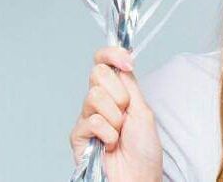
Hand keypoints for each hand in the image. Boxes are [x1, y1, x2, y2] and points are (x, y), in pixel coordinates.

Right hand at [69, 46, 161, 181]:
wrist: (138, 178)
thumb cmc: (144, 151)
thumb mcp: (143, 110)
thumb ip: (129, 85)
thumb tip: (120, 60)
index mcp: (115, 92)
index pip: (104, 61)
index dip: (112, 54)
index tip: (127, 61)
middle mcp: (99, 102)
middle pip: (97, 72)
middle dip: (118, 93)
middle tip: (125, 113)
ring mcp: (87, 118)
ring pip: (94, 96)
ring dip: (114, 117)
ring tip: (119, 134)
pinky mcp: (78, 136)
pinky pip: (92, 121)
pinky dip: (107, 134)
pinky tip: (109, 145)